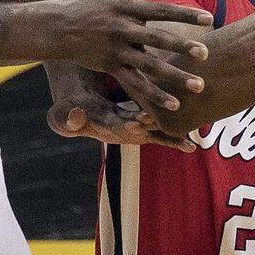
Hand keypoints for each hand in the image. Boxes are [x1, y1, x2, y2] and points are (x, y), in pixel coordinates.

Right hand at [46, 73, 196, 151]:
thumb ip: (65, 117)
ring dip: (169, 140)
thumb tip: (75, 116)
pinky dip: (174, 139)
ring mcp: (133, 131)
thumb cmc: (71, 108)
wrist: (83, 110)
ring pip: (153, 135)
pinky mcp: (143, 127)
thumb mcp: (62, 112)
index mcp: (101, 124)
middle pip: (138, 131)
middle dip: (152, 130)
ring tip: (187, 146)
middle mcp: (119, 131)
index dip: (124, 124)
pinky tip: (191, 147)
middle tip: (172, 128)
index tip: (136, 123)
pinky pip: (160, 134)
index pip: (113, 125)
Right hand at [53, 0, 212, 111]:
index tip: (209, 18)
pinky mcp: (111, 68)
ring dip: (174, 77)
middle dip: (181, 46)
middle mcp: (123, 30)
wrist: (58, 27)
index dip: (185, 14)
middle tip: (206, 54)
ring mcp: (116, 51)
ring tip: (198, 86)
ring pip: (149, 66)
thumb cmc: (91, 4)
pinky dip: (153, 96)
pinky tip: (174, 105)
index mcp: (127, 8)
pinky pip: (135, 84)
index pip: (161, 10)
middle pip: (157, 39)